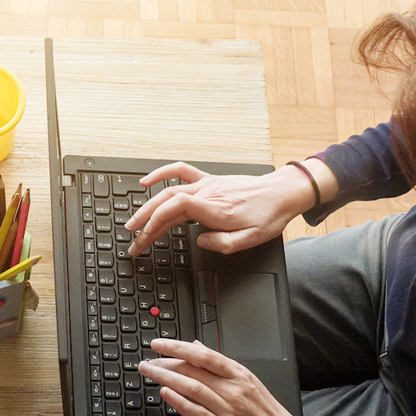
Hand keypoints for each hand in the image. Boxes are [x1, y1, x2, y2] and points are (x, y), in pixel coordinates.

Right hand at [125, 162, 310, 255]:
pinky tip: (147, 182)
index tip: (146, 235)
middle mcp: (207, 194)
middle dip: (145, 221)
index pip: (176, 208)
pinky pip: (181, 172)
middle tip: (133, 240)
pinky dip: (161, 174)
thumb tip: (200, 241)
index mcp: (215, 209)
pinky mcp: (209, 181)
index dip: (156, 220)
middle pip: (166, 202)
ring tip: (134, 222)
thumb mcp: (250, 240)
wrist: (282, 193)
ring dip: (147, 206)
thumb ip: (222, 244)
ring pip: (168, 191)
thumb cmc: (268, 215)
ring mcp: (206, 185)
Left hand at [139, 338, 355, 415]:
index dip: (179, 347)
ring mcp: (229, 410)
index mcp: (241, 376)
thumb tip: (200, 348)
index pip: (204, 355)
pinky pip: (197, 413)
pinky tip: (165, 394)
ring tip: (148, 373)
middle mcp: (234, 389)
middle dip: (165, 363)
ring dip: (166, 378)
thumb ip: (223, 367)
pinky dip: (179, 402)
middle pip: (193, 370)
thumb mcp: (250, 384)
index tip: (159, 343)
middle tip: (146, 361)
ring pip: (192, 387)